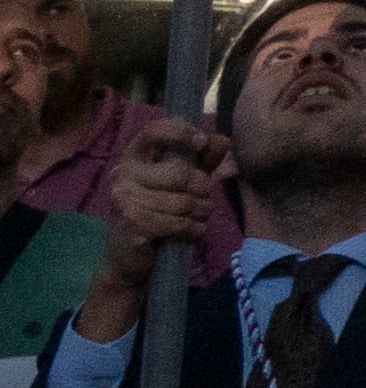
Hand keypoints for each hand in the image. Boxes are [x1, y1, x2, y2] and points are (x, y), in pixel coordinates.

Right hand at [68, 115, 212, 295]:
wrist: (128, 255)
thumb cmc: (156, 211)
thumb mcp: (180, 181)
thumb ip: (201, 159)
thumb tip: (221, 140)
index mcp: (133, 157)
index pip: (152, 131)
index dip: (180, 132)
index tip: (201, 143)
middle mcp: (122, 174)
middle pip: (180, 173)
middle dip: (203, 189)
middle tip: (204, 199)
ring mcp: (124, 200)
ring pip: (183, 202)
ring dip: (201, 212)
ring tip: (199, 217)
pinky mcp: (132, 223)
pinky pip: (178, 223)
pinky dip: (193, 229)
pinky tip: (192, 232)